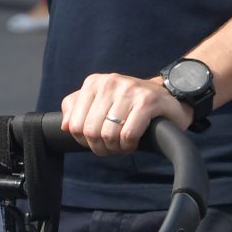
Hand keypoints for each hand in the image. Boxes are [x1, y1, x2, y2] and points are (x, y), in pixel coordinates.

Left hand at [61, 72, 193, 157]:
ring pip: (108, 135)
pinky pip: (127, 135)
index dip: (84, 141)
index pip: (74, 125)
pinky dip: (128, 145)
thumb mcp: (98, 103)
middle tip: (111, 146)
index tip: (96, 140)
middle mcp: (111, 82)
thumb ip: (76, 109)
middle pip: (90, 132)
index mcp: (94, 83)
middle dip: (99, 147)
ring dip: (115, 148)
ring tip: (122, 144)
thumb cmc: (128, 106)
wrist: (167, 98)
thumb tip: (65, 125)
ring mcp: (130, 90)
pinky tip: (133, 142)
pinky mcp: (148, 101)